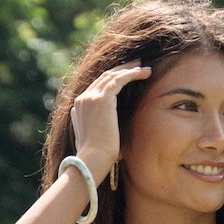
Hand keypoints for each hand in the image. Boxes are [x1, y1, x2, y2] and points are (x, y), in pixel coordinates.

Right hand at [69, 62, 150, 178]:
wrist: (92, 160)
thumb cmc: (97, 156)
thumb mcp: (95, 138)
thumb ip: (96, 127)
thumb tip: (104, 127)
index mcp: (79, 107)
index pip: (97, 87)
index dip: (112, 79)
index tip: (125, 76)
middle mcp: (83, 99)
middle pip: (104, 77)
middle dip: (121, 69)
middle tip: (136, 64)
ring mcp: (90, 97)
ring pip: (112, 75)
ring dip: (129, 69)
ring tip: (144, 67)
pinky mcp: (102, 98)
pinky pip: (119, 79)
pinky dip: (132, 74)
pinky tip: (144, 73)